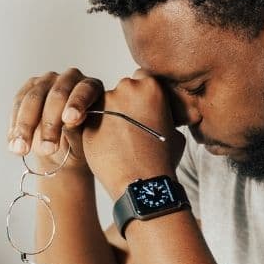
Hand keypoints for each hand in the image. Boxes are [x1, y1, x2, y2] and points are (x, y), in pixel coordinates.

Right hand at [7, 68, 103, 171]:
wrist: (63, 150)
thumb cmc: (80, 144)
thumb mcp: (83, 142)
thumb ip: (78, 131)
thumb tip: (70, 123)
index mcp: (92, 87)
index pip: (84, 90)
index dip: (76, 103)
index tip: (70, 120)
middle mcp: (69, 78)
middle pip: (56, 94)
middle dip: (50, 123)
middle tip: (48, 149)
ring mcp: (47, 81)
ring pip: (33, 99)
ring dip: (26, 127)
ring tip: (22, 150)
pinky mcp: (28, 90)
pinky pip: (18, 104)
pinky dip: (15, 126)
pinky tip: (14, 145)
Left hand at [82, 71, 185, 196]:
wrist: (141, 183)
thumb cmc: (162, 161)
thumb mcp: (175, 132)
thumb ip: (166, 116)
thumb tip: (164, 117)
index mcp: (151, 86)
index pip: (143, 80)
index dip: (143, 96)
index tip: (143, 109)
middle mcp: (126, 88)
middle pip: (123, 90)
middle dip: (125, 105)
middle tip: (131, 127)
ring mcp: (104, 103)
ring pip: (105, 105)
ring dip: (109, 118)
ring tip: (119, 141)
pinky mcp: (87, 120)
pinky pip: (91, 120)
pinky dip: (97, 130)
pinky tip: (108, 146)